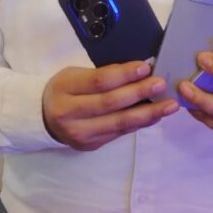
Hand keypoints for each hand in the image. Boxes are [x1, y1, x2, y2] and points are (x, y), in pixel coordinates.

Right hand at [42, 61, 178, 150]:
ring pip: (119, 123)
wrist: (43, 118)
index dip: (124, 75)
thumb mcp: (75, 75)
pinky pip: (120, 133)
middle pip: (110, 103)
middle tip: (161, 84)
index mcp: (64, 89)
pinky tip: (155, 116)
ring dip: (148, 114)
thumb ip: (103, 75)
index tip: (145, 67)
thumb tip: (141, 71)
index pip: (99, 82)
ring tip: (169, 106)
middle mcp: (70, 114)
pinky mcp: (91, 145)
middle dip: (139, 93)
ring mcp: (81, 133)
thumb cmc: (64, 90)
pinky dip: (140, 123)